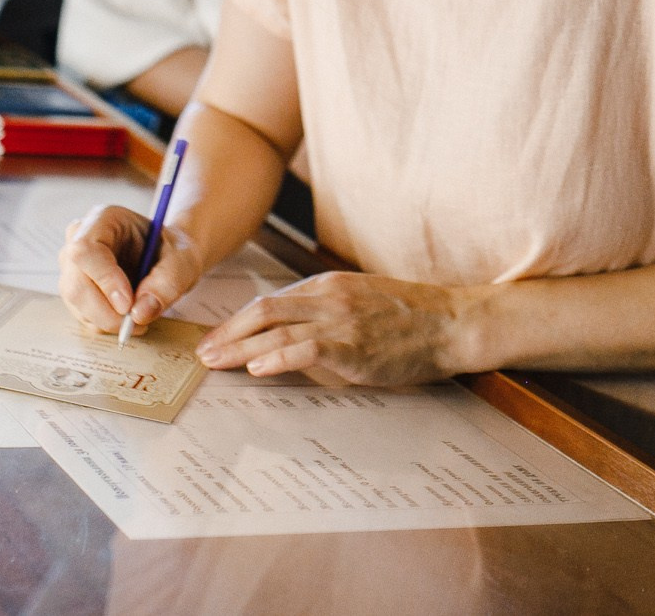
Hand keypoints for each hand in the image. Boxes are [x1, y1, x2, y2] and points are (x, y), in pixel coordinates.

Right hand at [58, 205, 204, 334]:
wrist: (166, 257)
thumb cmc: (171, 251)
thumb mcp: (182, 260)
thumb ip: (166, 282)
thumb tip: (139, 313)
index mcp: (103, 219)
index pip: (86, 250)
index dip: (104, 280)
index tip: (127, 304)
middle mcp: (79, 240)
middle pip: (75, 282)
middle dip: (105, 311)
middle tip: (135, 322)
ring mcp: (73, 266)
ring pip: (76, 302)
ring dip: (106, 320)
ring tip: (140, 318)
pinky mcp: (76, 289)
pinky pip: (82, 315)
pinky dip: (105, 324)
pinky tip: (128, 317)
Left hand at [194, 272, 480, 385]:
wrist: (452, 322)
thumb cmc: (411, 319)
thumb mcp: (362, 304)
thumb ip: (327, 314)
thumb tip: (291, 341)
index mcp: (329, 285)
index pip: (271, 302)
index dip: (238, 321)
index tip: (216, 338)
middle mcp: (329, 297)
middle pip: (263, 311)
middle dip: (227, 333)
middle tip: (202, 352)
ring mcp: (341, 320)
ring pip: (276, 330)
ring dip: (239, 348)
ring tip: (214, 362)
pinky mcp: (354, 345)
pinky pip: (306, 349)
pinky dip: (277, 358)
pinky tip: (256, 368)